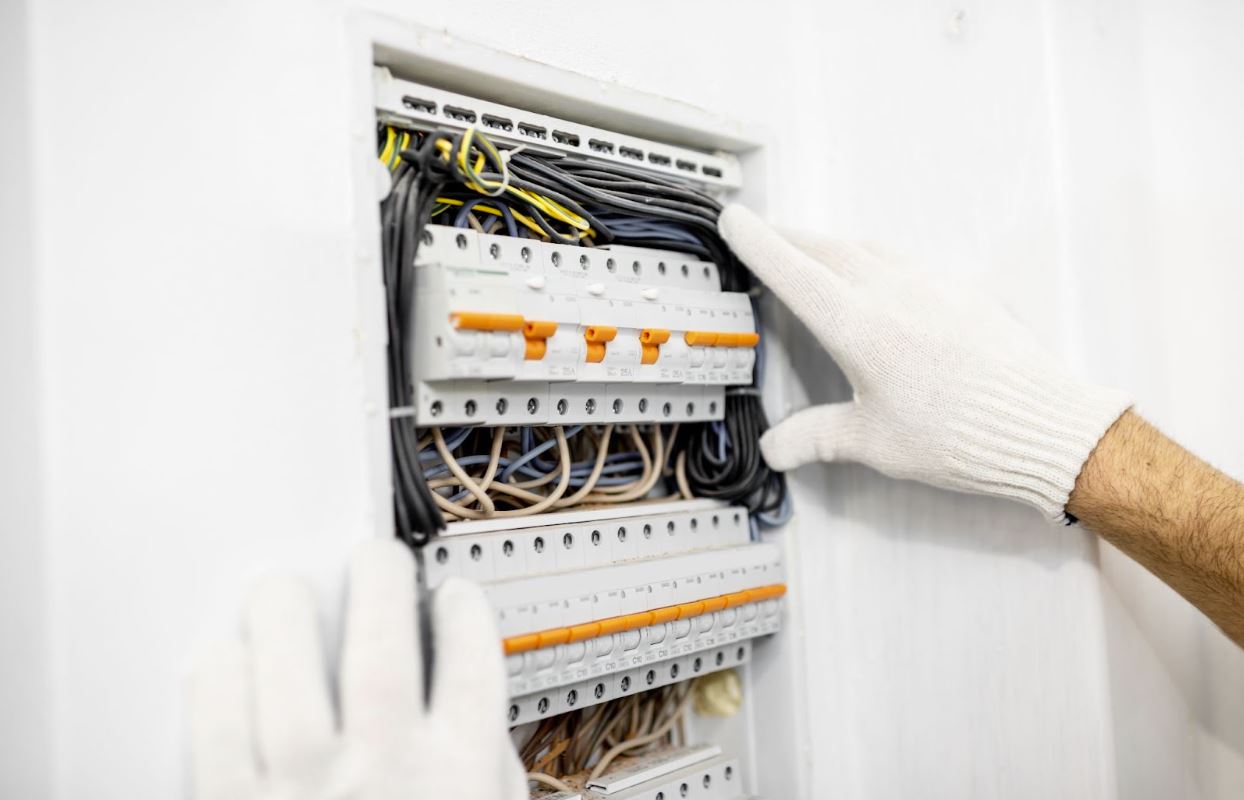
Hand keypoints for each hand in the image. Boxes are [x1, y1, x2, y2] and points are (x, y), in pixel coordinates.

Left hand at [187, 539, 525, 799]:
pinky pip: (217, 726)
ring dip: (286, 611)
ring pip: (287, 667)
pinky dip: (219, 680)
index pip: (471, 655)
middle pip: (381, 638)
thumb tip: (475, 718)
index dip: (461, 608)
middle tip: (373, 559)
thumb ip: (490, 779)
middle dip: (379, 578)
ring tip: (284, 589)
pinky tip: (227, 657)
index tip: (450, 597)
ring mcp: (304, 790)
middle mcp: (385, 770)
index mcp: (459, 775)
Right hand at [720, 205, 1130, 520]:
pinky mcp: (965, 292)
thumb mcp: (874, 442)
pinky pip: (908, 262)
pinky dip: (878, 261)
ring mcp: (934, 285)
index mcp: (860, 326)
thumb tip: (780, 446)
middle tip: (768, 237)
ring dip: (834, 247)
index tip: (736, 220)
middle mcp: (894, 293)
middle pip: (827, 248)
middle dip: (790, 239)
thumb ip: (817, 438)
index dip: (758, 243)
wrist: (1043, 426)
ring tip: (818, 256)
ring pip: (868, 249)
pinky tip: (882, 281)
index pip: (793, 272)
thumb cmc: (962, 434)